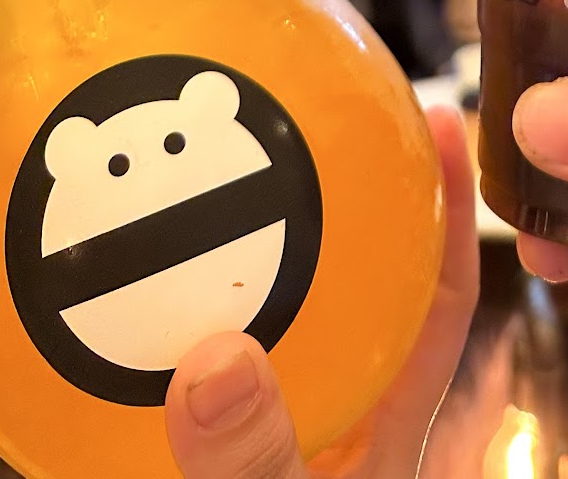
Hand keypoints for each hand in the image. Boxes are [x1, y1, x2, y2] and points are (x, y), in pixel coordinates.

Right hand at [165, 107, 477, 478]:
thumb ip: (258, 454)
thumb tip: (220, 360)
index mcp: (385, 424)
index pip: (441, 298)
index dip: (448, 212)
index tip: (437, 122)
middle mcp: (344, 416)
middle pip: (357, 294)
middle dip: (334, 214)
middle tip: (297, 124)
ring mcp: (288, 429)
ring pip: (275, 325)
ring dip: (240, 265)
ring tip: (190, 186)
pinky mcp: (222, 447)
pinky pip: (190, 371)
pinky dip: (162, 333)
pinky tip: (118, 297)